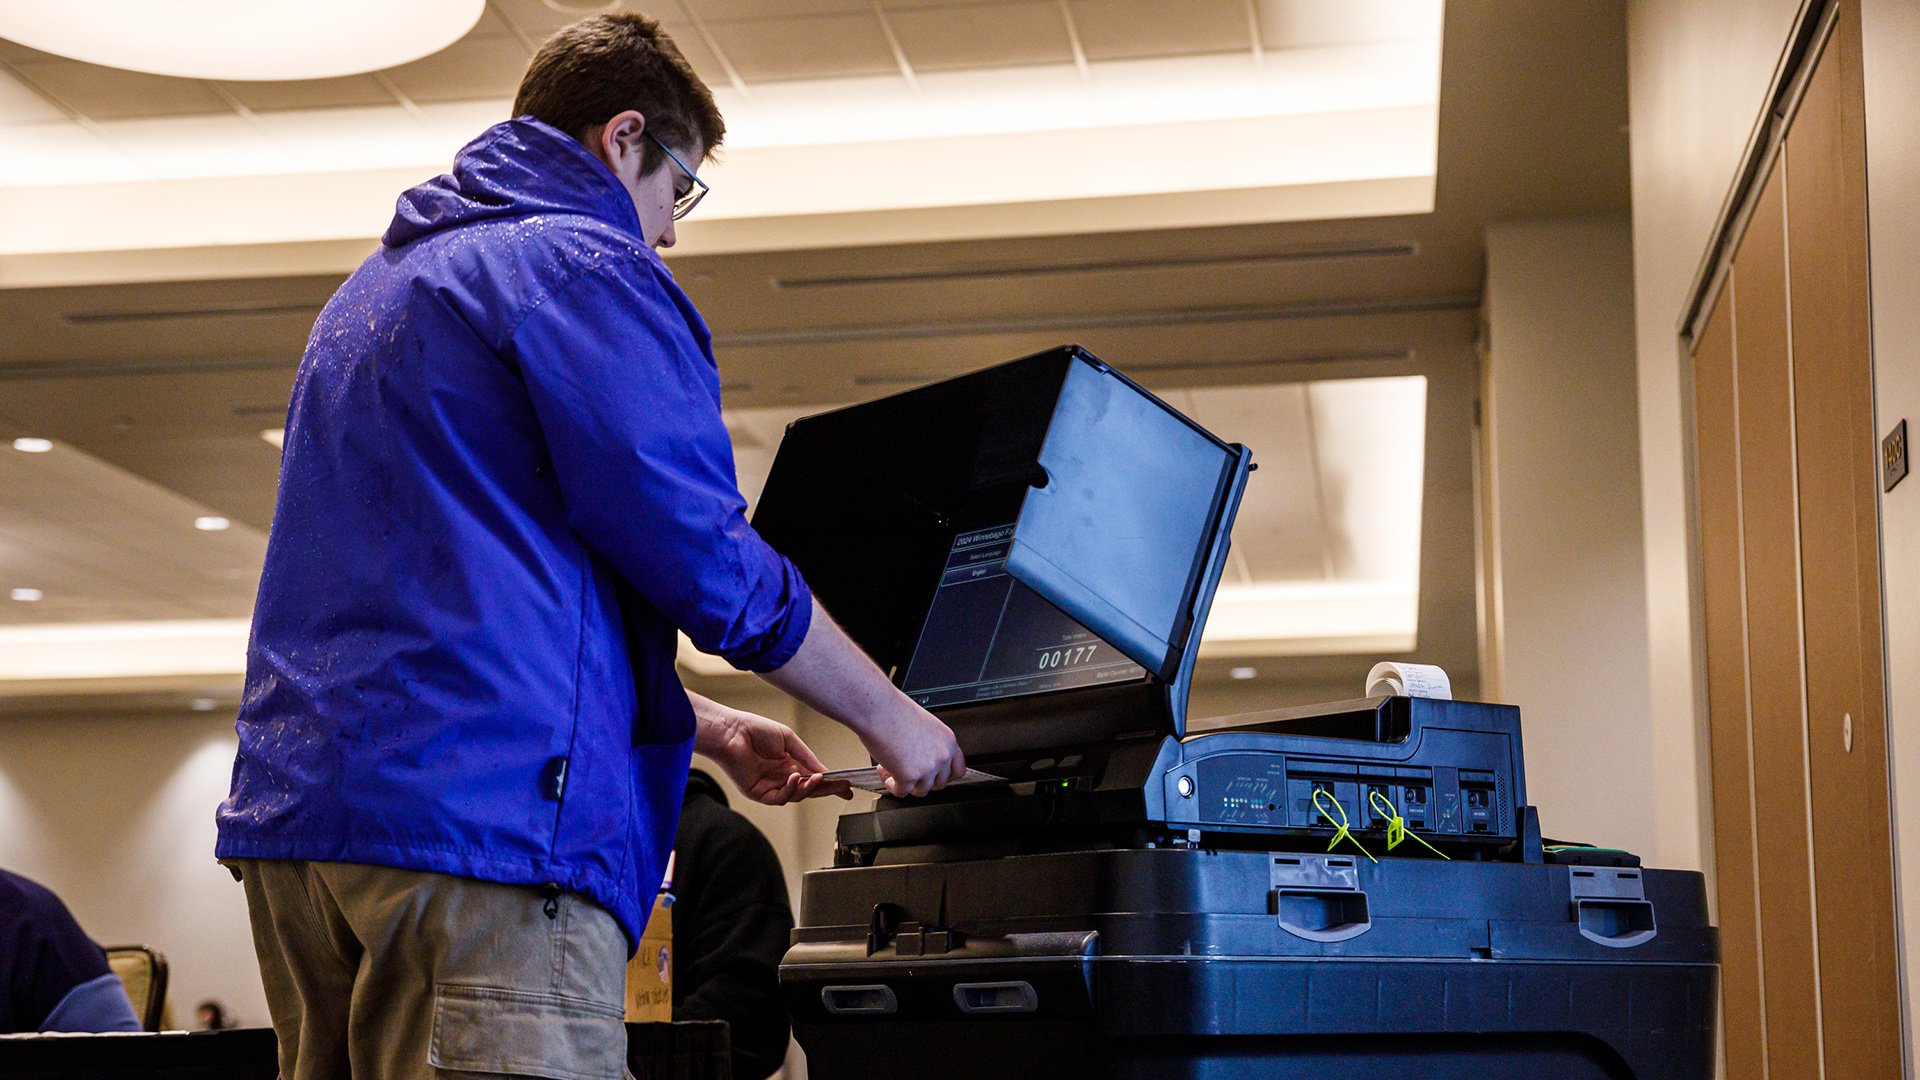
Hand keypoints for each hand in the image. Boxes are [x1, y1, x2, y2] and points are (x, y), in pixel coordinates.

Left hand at [687, 691, 852, 804]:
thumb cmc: (756, 730)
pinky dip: (791, 790)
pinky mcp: (758, 793)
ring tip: (817, 779)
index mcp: (790, 763)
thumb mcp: (790, 740)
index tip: (847, 786)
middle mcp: (782, 776)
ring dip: (809, 789)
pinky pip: (779, 798)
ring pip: (796, 796)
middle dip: (827, 790)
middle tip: (843, 789)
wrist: (731, 731)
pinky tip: (795, 778)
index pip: (814, 777)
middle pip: (809, 789)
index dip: (830, 783)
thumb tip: (824, 772)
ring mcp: (771, 786)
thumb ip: (807, 757)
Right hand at [861, 698, 965, 798]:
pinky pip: (902, 792)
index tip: (933, 776)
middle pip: (939, 784)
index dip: (944, 776)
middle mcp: (942, 756)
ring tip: (892, 768)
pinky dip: (891, 785)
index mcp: (948, 741)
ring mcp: (927, 768)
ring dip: (906, 783)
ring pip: (921, 791)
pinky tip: (884, 771)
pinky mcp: (909, 776)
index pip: (958, 770)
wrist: (878, 708)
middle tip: (908, 771)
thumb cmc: (895, 710)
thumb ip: (931, 744)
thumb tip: (924, 758)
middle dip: (922, 780)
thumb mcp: (925, 725)